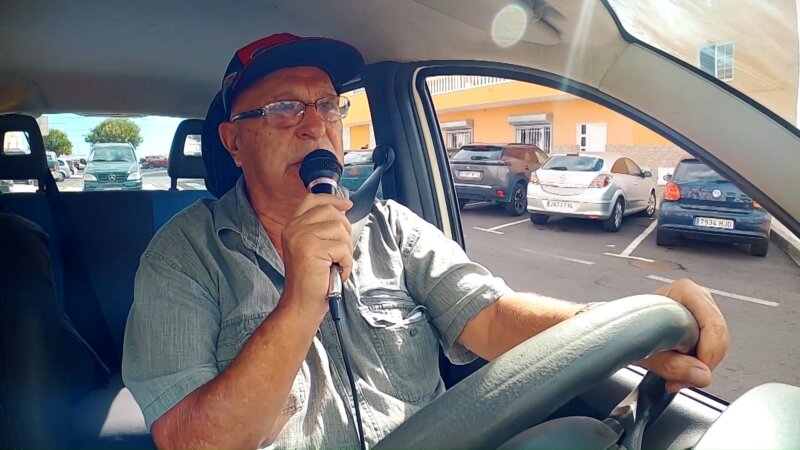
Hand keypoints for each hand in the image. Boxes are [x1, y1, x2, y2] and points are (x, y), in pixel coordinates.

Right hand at [281, 194, 352, 318]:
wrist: (301, 304)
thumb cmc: (311, 280)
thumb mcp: (312, 248)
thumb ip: (321, 229)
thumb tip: (343, 213)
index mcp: (293, 226)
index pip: (313, 200)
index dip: (332, 199)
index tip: (347, 205)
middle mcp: (294, 229)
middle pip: (332, 212)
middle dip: (344, 232)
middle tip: (339, 252)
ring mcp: (301, 237)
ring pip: (340, 230)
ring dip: (345, 250)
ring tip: (336, 264)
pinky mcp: (311, 249)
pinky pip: (342, 248)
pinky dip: (346, 263)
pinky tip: (336, 272)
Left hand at [640, 279, 729, 392]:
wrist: (622, 328)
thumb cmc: (630, 328)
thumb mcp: (645, 350)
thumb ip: (672, 364)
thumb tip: (701, 375)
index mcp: (687, 292)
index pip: (714, 328)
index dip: (706, 355)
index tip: (693, 373)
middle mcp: (698, 299)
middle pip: (718, 339)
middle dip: (702, 365)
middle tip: (681, 380)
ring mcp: (702, 312)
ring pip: (717, 348)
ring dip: (699, 368)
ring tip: (676, 377)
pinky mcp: (702, 326)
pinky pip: (711, 350)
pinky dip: (697, 365)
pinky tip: (680, 372)